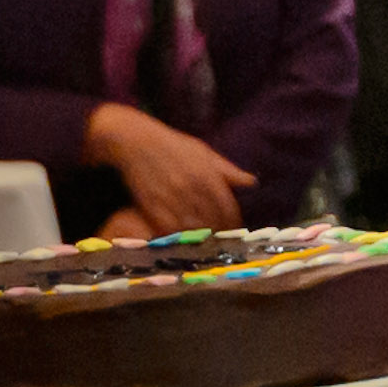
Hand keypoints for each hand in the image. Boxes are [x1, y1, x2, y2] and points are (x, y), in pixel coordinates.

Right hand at [83, 105, 254, 233]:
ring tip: (207, 245)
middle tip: (223, 241)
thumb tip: (251, 182)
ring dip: (202, 239)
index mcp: (207, 175)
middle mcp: (192, 189)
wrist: (135, 141)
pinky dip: (180, 239)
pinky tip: (185, 242)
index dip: (234, 222)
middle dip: (220, 233)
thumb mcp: (203, 151)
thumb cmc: (172, 145)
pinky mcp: (153, 208)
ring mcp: (172, 200)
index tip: (236, 229)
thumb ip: (227, 170)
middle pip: (213, 221)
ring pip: (194, 230)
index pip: (228, 207)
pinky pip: (171, 231)